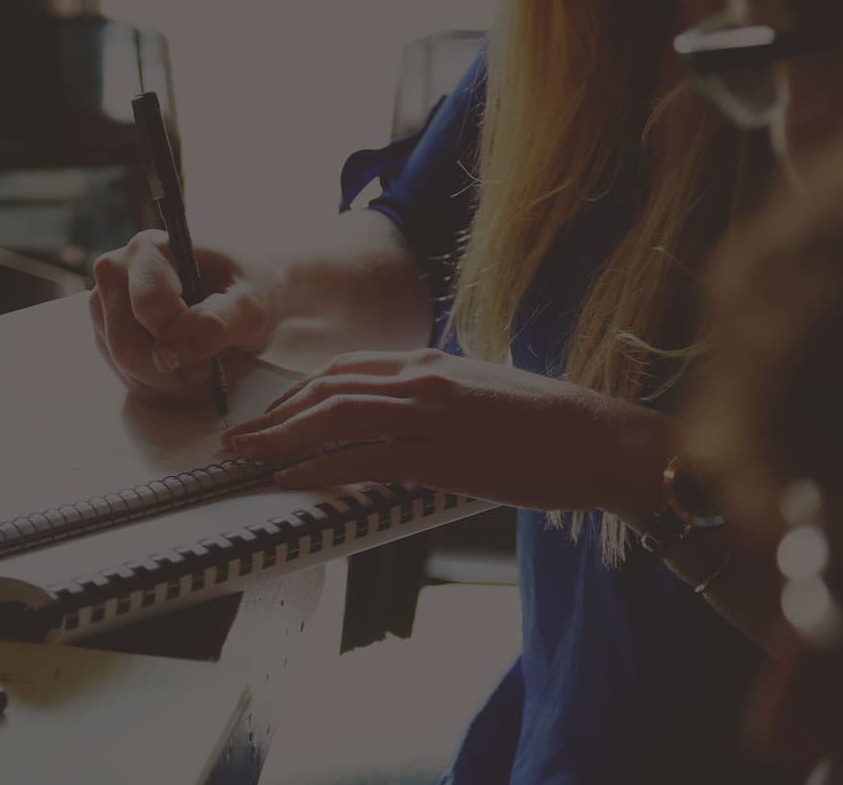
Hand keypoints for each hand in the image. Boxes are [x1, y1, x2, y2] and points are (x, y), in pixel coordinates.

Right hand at [89, 230, 285, 403]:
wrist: (246, 299)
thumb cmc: (251, 292)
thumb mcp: (251, 307)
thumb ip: (214, 324)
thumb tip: (169, 354)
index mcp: (148, 250)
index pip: (148, 307)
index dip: (182, 340)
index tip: (213, 357)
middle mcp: (116, 273)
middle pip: (127, 345)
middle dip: (173, 373)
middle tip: (211, 373)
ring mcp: (106, 307)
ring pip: (125, 368)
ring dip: (170, 385)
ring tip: (206, 370)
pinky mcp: (108, 337)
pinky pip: (127, 380)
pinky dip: (162, 389)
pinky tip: (188, 375)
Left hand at [220, 349, 671, 516]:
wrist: (604, 441)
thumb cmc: (551, 426)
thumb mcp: (482, 395)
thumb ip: (437, 399)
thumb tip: (401, 419)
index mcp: (433, 362)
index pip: (346, 368)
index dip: (299, 392)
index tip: (271, 413)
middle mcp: (425, 378)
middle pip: (328, 388)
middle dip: (275, 413)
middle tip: (237, 437)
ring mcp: (432, 414)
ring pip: (335, 417)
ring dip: (281, 438)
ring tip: (246, 456)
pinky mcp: (444, 455)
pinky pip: (365, 459)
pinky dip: (319, 468)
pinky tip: (291, 479)